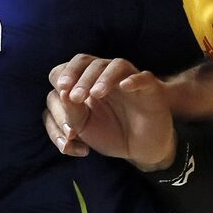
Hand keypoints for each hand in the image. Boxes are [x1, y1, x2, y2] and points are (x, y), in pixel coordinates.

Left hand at [45, 55, 177, 170]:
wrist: (139, 150)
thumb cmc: (109, 133)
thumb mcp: (83, 126)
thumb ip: (70, 112)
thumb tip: (62, 93)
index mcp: (87, 81)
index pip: (71, 66)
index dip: (64, 76)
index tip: (61, 92)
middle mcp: (107, 75)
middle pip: (90, 62)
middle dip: (80, 77)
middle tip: (76, 97)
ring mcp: (130, 80)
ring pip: (116, 65)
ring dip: (104, 78)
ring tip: (95, 94)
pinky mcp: (151, 90)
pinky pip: (144, 78)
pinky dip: (134, 80)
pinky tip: (124, 86)